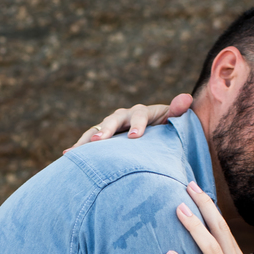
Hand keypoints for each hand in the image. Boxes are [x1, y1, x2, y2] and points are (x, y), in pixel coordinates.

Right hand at [65, 93, 192, 151]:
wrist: (155, 135)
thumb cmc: (167, 130)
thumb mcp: (174, 120)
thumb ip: (178, 111)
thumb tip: (186, 98)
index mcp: (143, 112)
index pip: (140, 114)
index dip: (137, 124)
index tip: (135, 137)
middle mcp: (124, 116)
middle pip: (113, 120)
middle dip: (106, 129)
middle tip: (101, 140)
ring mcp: (111, 126)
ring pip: (97, 129)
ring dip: (87, 139)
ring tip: (76, 151)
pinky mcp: (103, 138)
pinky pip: (90, 141)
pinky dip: (79, 147)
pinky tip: (66, 155)